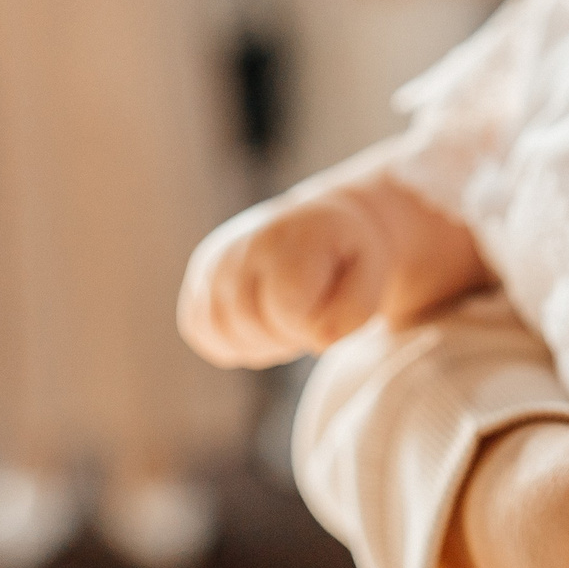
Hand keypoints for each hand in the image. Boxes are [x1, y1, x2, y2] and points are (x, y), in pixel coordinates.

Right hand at [179, 153, 489, 367]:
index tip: (326, 309)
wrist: (319, 224)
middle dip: (285, 337)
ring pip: (220, 333)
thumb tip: (318, 341)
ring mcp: (214, 261)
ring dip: (258, 343)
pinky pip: (200, 330)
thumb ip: (354, 312)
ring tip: (286, 317)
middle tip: (308, 315)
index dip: (311, 326)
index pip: (287, 310)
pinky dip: (230, 340)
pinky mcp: (197, 279)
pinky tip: (260, 323)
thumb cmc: (347, 256)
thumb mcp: (371, 276)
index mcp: (289, 238)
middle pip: (250, 325)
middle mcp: (242, 244)